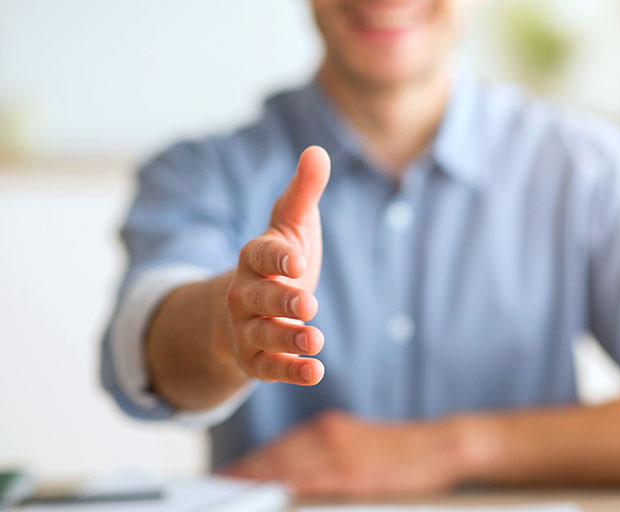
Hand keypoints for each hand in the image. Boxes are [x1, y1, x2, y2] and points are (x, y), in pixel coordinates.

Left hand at [220, 411, 466, 497]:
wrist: (439, 444)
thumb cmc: (398, 449)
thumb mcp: (356, 442)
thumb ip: (325, 453)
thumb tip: (292, 472)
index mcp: (327, 428)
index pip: (279, 446)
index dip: (250, 461)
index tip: (226, 474)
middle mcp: (328, 436)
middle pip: (277, 456)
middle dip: (245, 471)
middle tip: (216, 483)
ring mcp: (341, 454)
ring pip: (289, 467)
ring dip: (257, 478)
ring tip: (230, 489)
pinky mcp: (356, 473)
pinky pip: (315, 481)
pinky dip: (290, 486)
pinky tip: (273, 492)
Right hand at [224, 146, 329, 385]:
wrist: (247, 309)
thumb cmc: (278, 261)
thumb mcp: (291, 226)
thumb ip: (303, 192)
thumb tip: (318, 151)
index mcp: (254, 258)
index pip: (260, 255)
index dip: (277, 257)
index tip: (296, 259)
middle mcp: (245, 294)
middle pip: (258, 298)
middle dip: (281, 301)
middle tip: (308, 303)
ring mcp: (248, 329)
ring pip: (263, 335)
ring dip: (288, 338)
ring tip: (315, 339)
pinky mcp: (257, 359)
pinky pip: (271, 368)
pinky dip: (291, 370)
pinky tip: (316, 372)